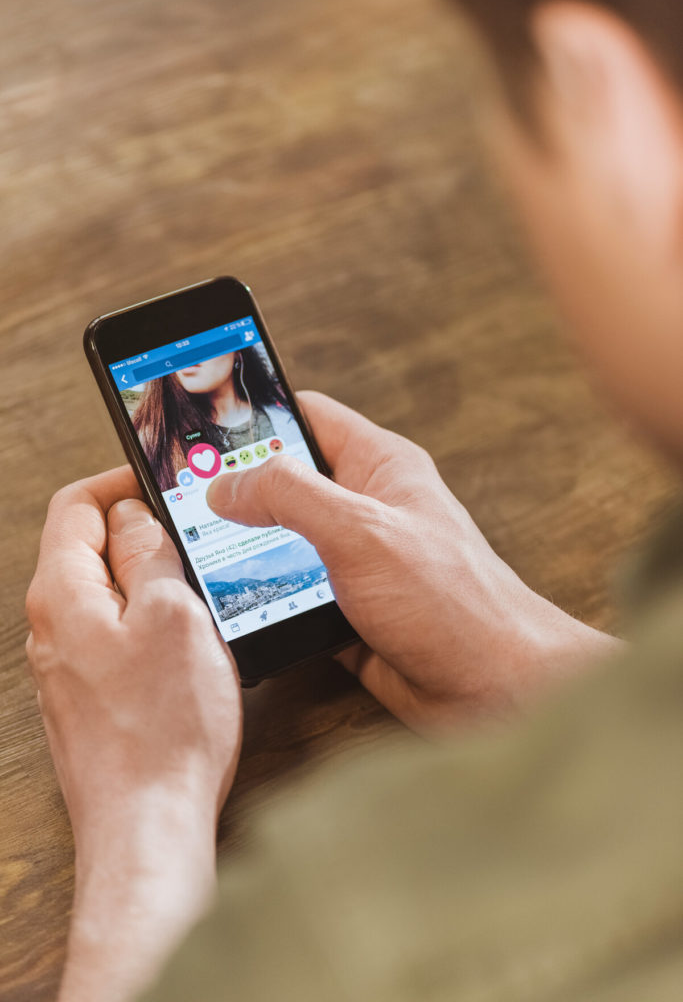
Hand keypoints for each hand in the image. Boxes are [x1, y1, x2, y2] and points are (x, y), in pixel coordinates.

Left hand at [26, 466, 241, 1001]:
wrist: (147, 827)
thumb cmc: (164, 727)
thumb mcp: (174, 615)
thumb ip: (150, 554)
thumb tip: (135, 517)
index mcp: (63, 594)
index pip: (74, 507)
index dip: (117, 482)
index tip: (158, 481)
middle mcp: (52, 628)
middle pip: (87, 549)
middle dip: (139, 532)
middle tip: (192, 537)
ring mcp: (67, 666)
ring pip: (105, 594)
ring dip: (149, 581)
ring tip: (198, 591)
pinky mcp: (88, 697)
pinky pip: (114, 636)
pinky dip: (148, 623)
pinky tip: (187, 645)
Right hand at [207, 392, 615, 730]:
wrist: (496, 691)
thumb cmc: (452, 601)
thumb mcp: (362, 531)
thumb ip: (290, 495)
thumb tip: (225, 484)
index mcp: (380, 466)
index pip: (306, 415)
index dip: (254, 412)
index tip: (200, 424)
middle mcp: (367, 509)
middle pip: (286, 483)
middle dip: (235, 491)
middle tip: (177, 500)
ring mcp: (357, 563)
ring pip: (283, 543)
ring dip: (244, 552)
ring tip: (191, 555)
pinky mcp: (348, 613)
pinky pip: (291, 597)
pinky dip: (262, 601)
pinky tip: (229, 607)